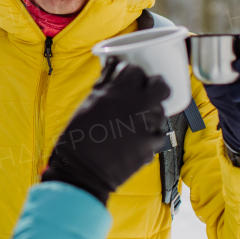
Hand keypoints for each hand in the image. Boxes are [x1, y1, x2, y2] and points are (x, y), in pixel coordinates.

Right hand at [43, 62, 169, 203]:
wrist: (82, 172)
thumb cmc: (78, 138)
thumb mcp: (87, 104)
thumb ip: (105, 83)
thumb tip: (113, 66)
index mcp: (119, 90)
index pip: (136, 70)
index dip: (131, 76)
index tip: (127, 82)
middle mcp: (138, 104)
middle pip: (160, 86)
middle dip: (154, 88)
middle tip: (143, 95)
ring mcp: (148, 125)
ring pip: (161, 110)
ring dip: (151, 113)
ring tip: (135, 122)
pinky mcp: (151, 145)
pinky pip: (158, 134)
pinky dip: (149, 136)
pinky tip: (135, 140)